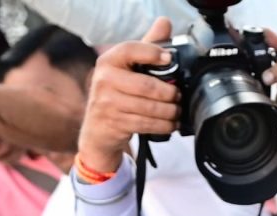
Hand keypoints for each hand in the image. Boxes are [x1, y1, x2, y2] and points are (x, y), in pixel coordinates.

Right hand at [78, 21, 180, 179]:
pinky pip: (146, 124)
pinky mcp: (114, 123)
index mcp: (108, 60)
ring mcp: (107, 103)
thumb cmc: (116, 93)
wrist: (98, 130)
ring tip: (177, 110)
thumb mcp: (128, 67)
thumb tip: (165, 23)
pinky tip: (170, 123)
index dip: (151, 52)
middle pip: (146, 85)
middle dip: (169, 93)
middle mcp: (104, 80)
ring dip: (169, 111)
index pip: (130, 50)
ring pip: (149, 108)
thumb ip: (147, 46)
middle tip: (178, 95)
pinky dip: (163, 125)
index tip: (168, 58)